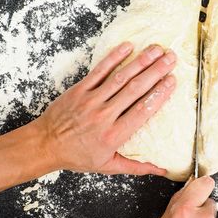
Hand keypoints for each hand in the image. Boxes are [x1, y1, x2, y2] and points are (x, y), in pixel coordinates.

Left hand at [35, 41, 176, 174]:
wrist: (46, 144)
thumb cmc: (77, 156)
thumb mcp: (107, 166)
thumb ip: (136, 167)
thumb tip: (161, 170)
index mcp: (113, 135)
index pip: (142, 111)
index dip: (159, 94)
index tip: (172, 81)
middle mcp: (104, 115)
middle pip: (135, 90)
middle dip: (155, 72)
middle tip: (171, 59)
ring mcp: (91, 100)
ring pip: (120, 78)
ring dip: (140, 62)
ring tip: (156, 50)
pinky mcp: (79, 90)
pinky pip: (99, 71)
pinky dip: (113, 58)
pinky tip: (127, 47)